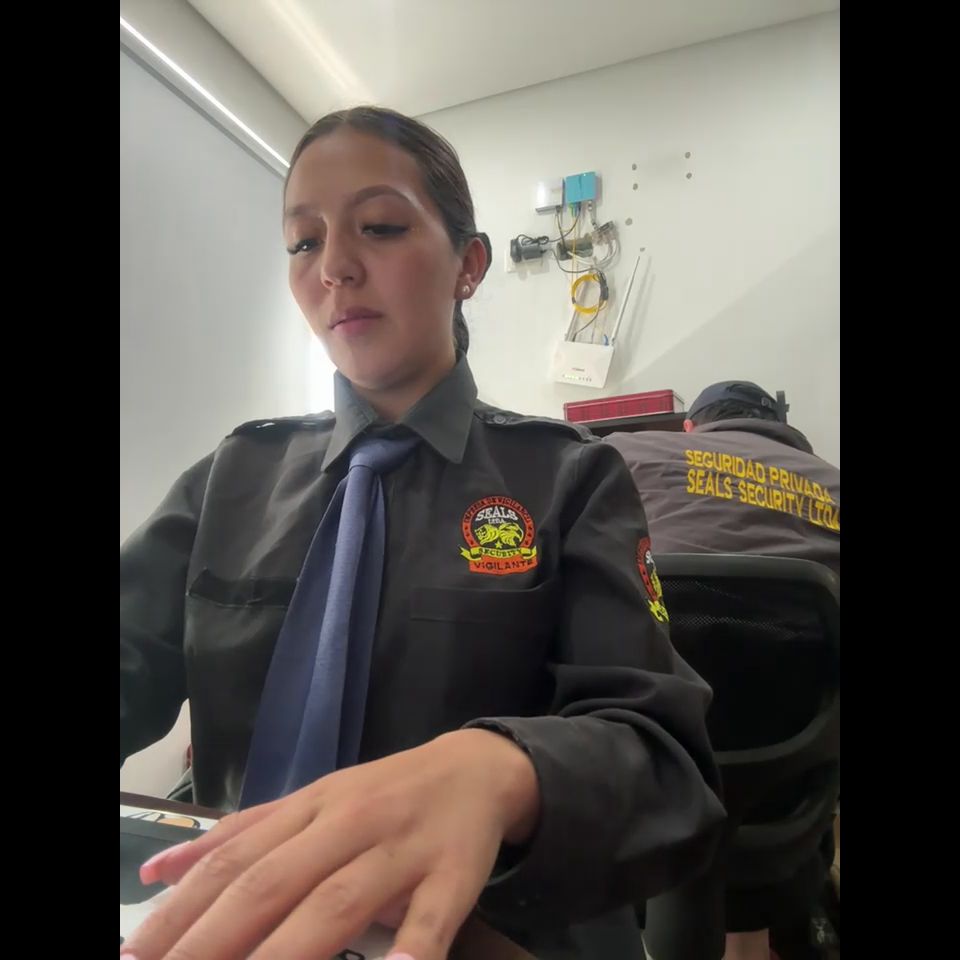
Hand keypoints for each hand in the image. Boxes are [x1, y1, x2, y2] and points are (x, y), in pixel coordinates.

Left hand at [120, 729, 539, 959]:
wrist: (475, 768)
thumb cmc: (383, 795)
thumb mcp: (311, 802)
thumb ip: (240, 833)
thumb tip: (158, 869)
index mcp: (309, 808)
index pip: (234, 861)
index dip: (180, 911)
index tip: (132, 957)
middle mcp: (347, 823)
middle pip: (273, 883)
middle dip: (212, 941)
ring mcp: (400, 848)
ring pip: (338, 902)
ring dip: (287, 953)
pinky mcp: (453, 873)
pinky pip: (430, 917)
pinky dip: (411, 950)